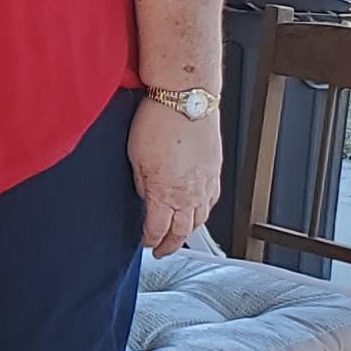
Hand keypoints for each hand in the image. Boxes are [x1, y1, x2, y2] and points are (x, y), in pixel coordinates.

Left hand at [129, 93, 223, 257]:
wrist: (185, 99)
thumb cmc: (158, 121)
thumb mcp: (135, 158)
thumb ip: (142, 184)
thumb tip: (145, 196)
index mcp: (165, 193)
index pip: (157, 230)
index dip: (151, 241)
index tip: (146, 244)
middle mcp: (189, 193)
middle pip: (182, 231)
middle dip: (170, 245)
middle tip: (162, 251)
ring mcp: (205, 182)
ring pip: (200, 218)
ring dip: (189, 231)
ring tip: (180, 236)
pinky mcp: (215, 170)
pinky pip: (212, 200)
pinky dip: (204, 212)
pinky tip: (199, 210)